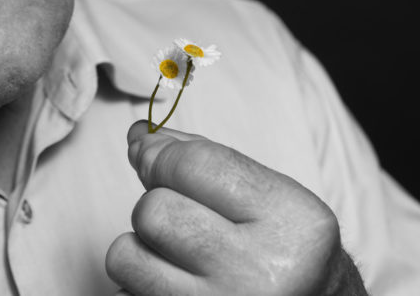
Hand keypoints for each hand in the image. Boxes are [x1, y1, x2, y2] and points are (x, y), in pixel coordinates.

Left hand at [105, 121, 365, 294]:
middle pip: (155, 210)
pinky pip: (128, 288)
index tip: (151, 153)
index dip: (159, 153)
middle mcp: (262, 272)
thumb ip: (204, 159)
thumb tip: (140, 138)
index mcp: (292, 222)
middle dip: (156, 203)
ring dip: (140, 246)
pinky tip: (176, 280)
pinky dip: (139, 279)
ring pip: (127, 255)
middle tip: (182, 217)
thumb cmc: (284, 250)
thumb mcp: (267, 197)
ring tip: (174, 252)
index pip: (194, 165)